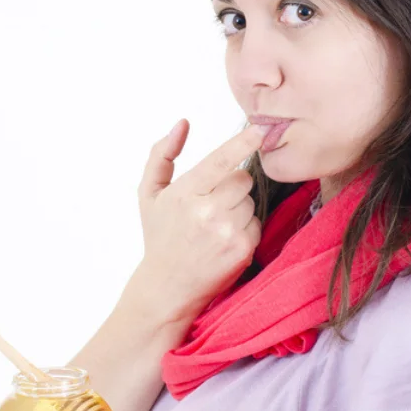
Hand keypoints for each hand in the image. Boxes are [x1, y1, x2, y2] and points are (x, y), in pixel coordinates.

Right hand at [133, 120, 268, 324]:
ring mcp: (226, 231)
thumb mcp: (150, 194)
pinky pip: (257, 223)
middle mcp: (206, 211)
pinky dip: (245, 229)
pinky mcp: (242, 249)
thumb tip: (182, 124)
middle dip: (233, 185)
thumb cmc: (160, 237)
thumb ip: (162, 155)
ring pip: (250, 201)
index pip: (220, 160)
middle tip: (213, 203)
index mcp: (184, 193)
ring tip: (216, 225)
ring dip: (239, 207)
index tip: (261, 131)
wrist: (167, 286)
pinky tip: (225, 240)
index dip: (242, 143)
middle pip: (243, 179)